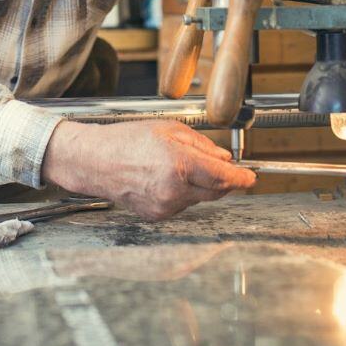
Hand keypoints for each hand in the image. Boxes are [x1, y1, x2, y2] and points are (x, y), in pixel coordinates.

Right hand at [41, 120, 255, 220]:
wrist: (94, 161)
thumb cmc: (126, 141)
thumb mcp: (169, 129)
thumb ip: (202, 145)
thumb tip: (224, 157)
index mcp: (179, 164)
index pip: (224, 177)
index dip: (242, 178)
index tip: (251, 177)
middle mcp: (174, 190)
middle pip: (216, 192)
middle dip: (223, 180)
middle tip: (223, 168)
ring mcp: (165, 206)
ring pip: (199, 199)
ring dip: (200, 185)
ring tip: (176, 166)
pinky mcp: (156, 216)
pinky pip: (181, 205)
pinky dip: (182, 193)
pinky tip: (165, 179)